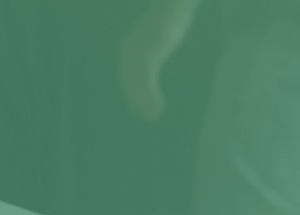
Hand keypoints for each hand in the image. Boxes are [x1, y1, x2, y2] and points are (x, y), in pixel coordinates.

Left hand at [117, 0, 199, 122]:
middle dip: (136, 103)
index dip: (132, 95)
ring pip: (137, 86)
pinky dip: (151, 97)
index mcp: (126, 50)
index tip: (139, 109)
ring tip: (153, 117)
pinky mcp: (149, 55)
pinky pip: (148, 81)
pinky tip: (159, 107)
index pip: (125, 79)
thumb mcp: (155, 39)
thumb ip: (150, 51)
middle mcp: (127, 53)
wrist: (175, 4)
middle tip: (148, 118)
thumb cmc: (169, 20)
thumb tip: (151, 61)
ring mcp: (137, 54)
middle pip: (128, 85)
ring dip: (145, 104)